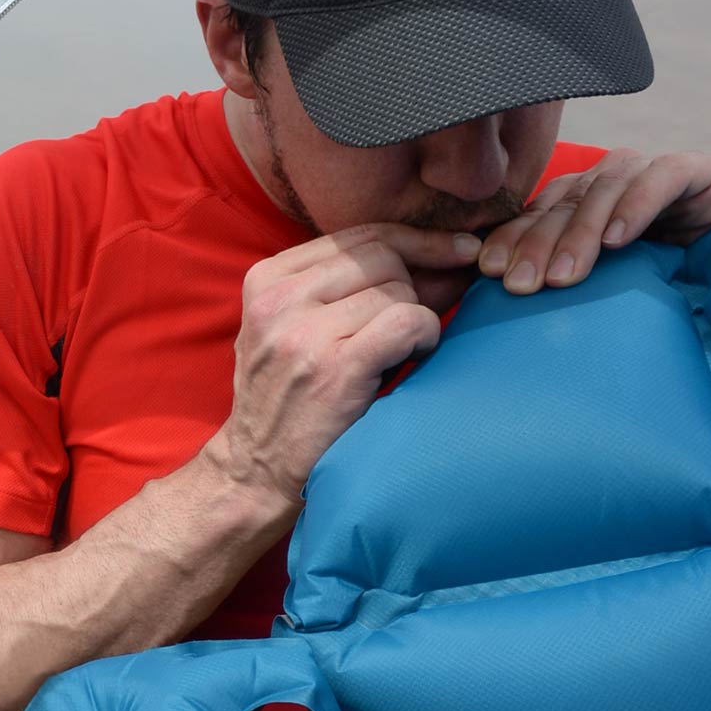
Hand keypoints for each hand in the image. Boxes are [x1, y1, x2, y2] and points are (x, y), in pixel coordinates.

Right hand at [211, 223, 476, 507]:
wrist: (254, 474)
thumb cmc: (291, 401)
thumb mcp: (301, 331)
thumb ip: (358, 289)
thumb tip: (450, 252)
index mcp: (266, 281)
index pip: (359, 235)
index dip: (416, 240)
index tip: (456, 249)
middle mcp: (279, 300)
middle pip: (383, 256)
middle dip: (416, 284)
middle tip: (418, 322)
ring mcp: (304, 333)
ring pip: (398, 290)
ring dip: (416, 320)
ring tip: (398, 354)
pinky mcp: (335, 367)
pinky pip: (408, 321)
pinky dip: (424, 337)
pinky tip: (415, 357)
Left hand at [476, 149, 710, 293]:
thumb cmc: (664, 297)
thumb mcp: (605, 295)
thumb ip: (564, 291)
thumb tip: (499, 318)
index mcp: (581, 206)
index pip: (536, 215)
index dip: (511, 240)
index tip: (487, 274)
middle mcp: (611, 183)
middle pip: (564, 202)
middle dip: (537, 244)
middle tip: (522, 286)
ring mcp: (651, 174)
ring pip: (605, 189)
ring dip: (582, 233)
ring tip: (566, 278)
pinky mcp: (698, 172)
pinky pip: (661, 178)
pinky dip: (637, 206)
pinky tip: (620, 241)